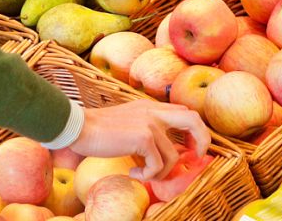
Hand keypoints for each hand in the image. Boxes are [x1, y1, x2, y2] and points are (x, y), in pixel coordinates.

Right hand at [68, 100, 210, 181]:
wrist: (79, 128)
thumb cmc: (96, 130)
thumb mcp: (126, 122)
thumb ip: (145, 128)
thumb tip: (163, 152)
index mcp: (149, 106)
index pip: (184, 113)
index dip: (195, 131)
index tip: (189, 148)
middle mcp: (154, 111)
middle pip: (194, 121)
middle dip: (202, 142)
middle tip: (194, 157)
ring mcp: (150, 124)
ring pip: (173, 156)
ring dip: (160, 172)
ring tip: (142, 173)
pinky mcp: (144, 138)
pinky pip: (158, 165)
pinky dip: (147, 174)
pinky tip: (132, 172)